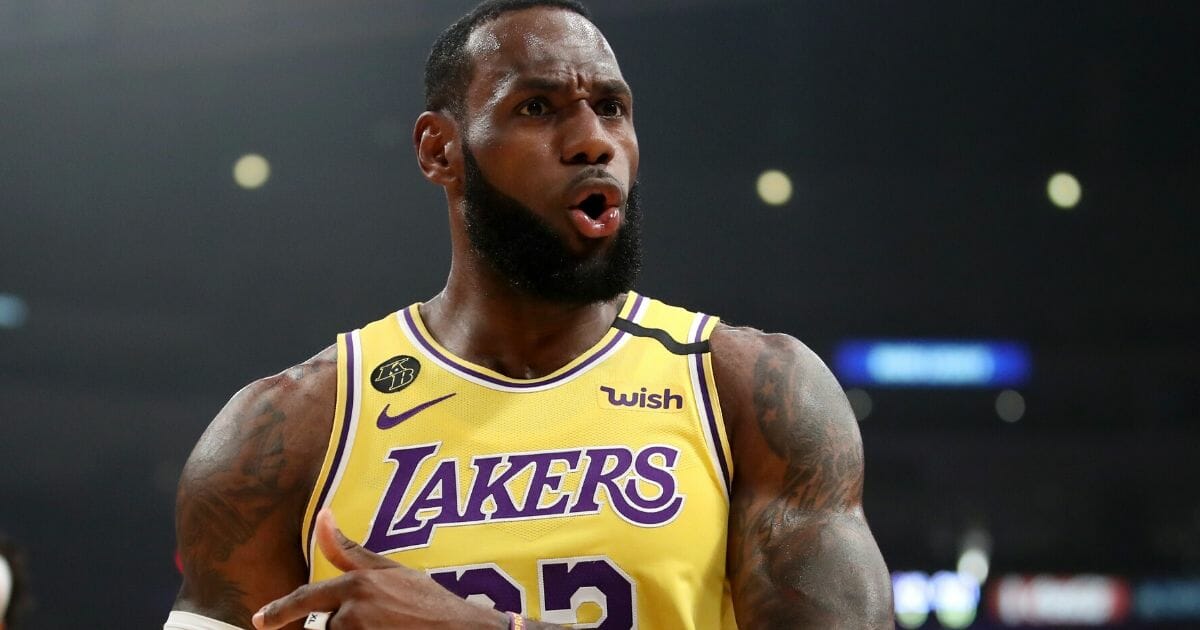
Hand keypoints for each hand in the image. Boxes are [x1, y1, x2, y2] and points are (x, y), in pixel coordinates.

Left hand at [251, 508, 508, 629]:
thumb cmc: (430, 602)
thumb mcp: (392, 571)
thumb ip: (351, 550)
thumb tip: (322, 514)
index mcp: (357, 585)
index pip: (306, 599)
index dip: (280, 611)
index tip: (260, 620)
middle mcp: (353, 612)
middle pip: (327, 626)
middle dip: (345, 627)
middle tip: (381, 621)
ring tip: (390, 627)